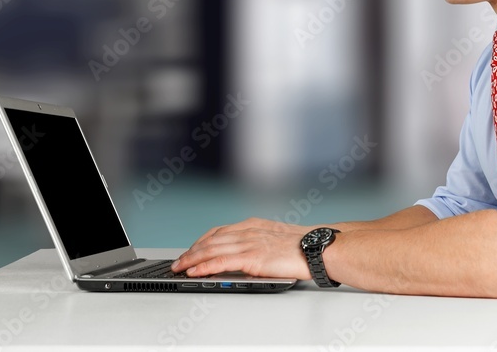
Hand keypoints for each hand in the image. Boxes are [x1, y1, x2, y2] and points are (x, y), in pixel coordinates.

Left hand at [171, 217, 314, 278]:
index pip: (219, 232)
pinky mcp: (251, 256)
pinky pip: (220, 261)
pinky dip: (204, 266)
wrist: (318, 248)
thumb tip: (247, 257)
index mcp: (253, 225)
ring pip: (211, 249)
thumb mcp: (275, 239)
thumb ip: (258, 244)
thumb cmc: (304, 246)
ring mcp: (249, 242)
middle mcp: (247, 231)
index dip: (202, 242)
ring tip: (179, 267)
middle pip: (210, 239)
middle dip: (191, 251)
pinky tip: (195, 271)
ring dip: (192, 259)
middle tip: (178, 261)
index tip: (191, 250)